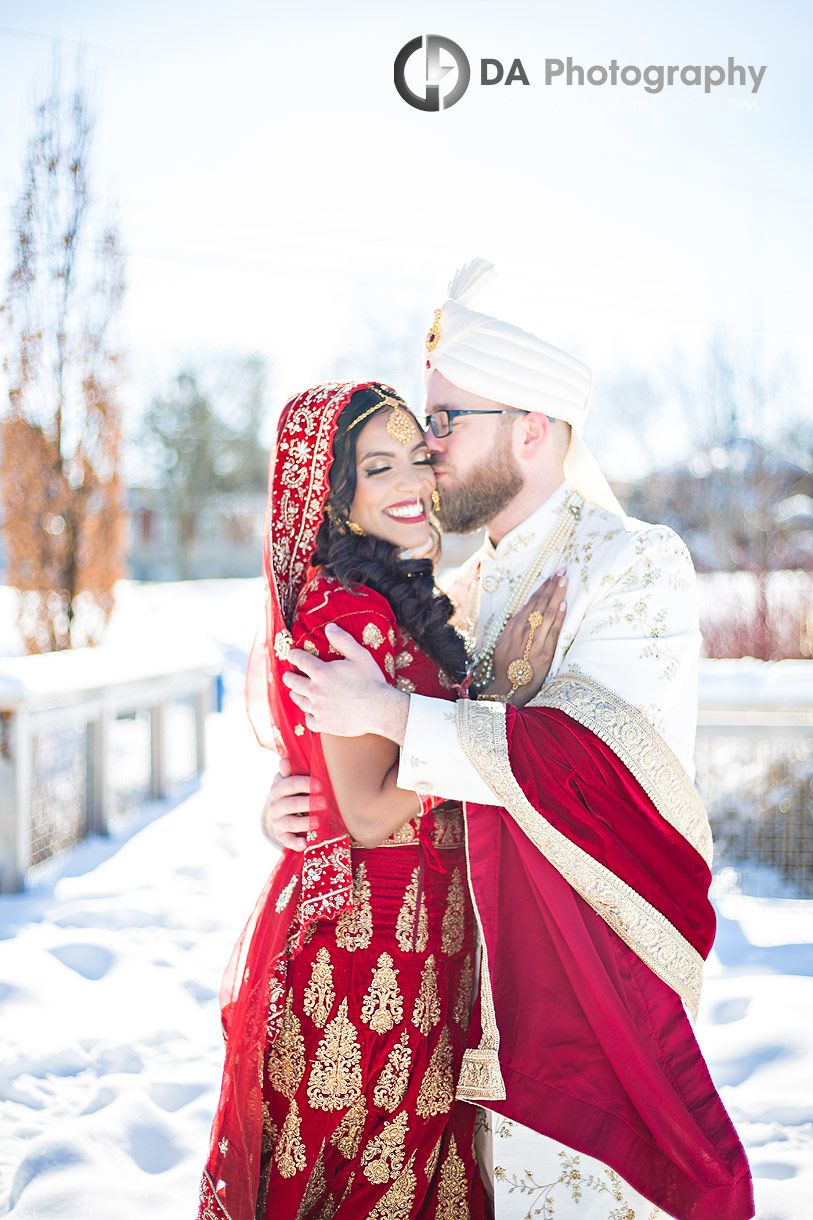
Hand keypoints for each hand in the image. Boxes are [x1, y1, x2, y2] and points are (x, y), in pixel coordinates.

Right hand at [261, 756, 313, 851]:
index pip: (290, 784)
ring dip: (304, 822)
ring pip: (290, 822)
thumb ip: (292, 770)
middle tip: (324, 803)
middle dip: (308, 803)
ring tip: (318, 822)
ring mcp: (277, 821)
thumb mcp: (294, 778)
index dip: (305, 784)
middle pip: (291, 803)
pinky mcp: (282, 835)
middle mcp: (275, 804)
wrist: (288, 811)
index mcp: (278, 787)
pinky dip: (296, 843)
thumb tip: (285, 759)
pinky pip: (288, 841)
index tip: (320, 785)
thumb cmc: (297, 790)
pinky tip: (305, 844)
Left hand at [283, 624, 408, 742]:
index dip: (293, 655)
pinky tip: (312, 712)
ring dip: (296, 694)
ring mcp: (318, 709)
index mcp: (321, 672)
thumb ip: (343, 640)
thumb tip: (329, 627)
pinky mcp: (324, 724)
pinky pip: (308, 720)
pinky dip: (309, 715)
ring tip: (296, 692)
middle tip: (290, 674)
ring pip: (298, 700)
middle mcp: (315, 690)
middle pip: (292, 681)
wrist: (380, 710)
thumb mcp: (360, 655)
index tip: (292, 654)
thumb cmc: (371, 681)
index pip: (299, 660)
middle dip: (289, 676)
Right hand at [487, 570, 567, 704]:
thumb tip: (522, 609)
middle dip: (552, 586)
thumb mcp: (502, 642)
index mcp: (514, 627)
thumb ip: (513, 626)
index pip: (531, 602)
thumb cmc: (505, 666)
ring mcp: (535, 641)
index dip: (542, 588)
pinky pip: (553, 632)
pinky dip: (558, 617)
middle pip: (540, 604)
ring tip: (565, 581)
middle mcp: (524, 631)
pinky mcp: (545, 653)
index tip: (551, 575)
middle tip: (562, 571)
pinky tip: (564, 604)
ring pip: (547, 614)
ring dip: (557, 596)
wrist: (508, 688)